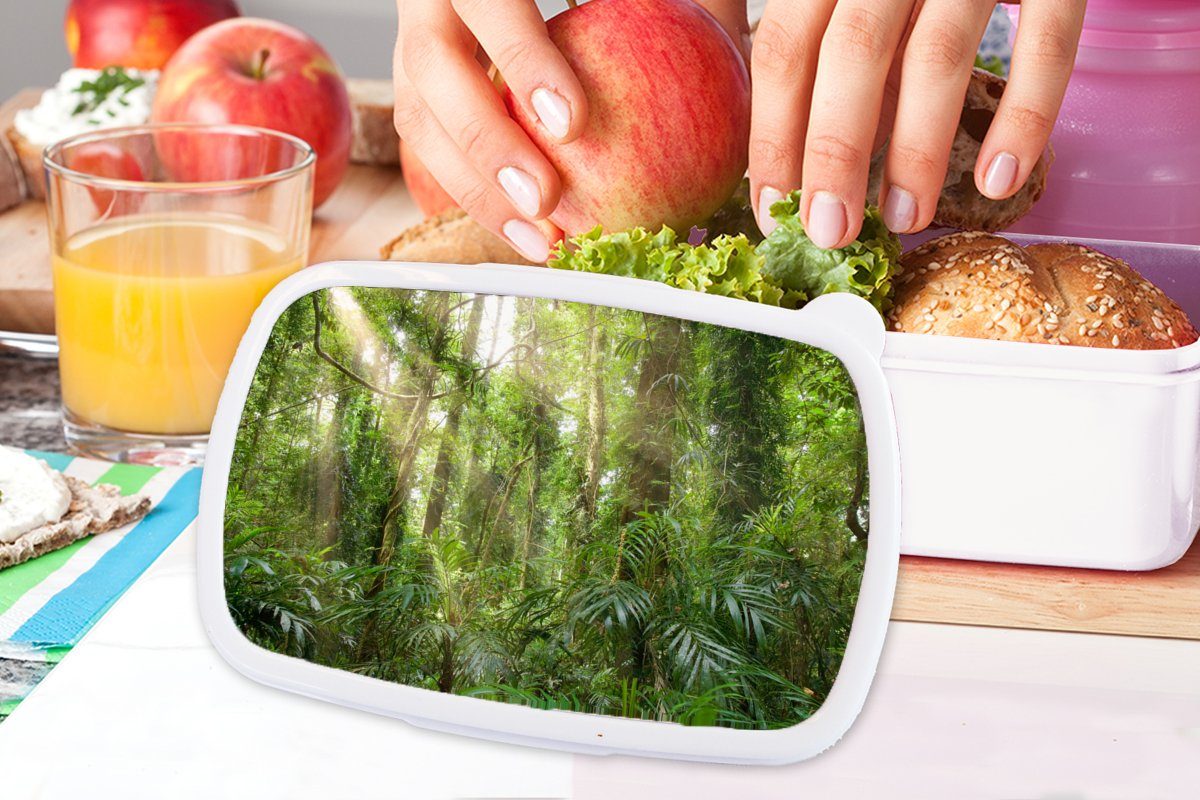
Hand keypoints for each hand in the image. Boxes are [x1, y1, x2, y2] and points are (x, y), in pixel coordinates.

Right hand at [393, 0, 748, 261]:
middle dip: (485, 144)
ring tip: (541, 242)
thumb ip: (676, 6)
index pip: (488, 1)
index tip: (574, 122)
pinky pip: (432, 148)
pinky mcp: (420, 89)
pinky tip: (530, 239)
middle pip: (432, 72)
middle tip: (545, 200)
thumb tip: (736, 63)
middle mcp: (434, 1)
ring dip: (476, 190)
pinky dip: (477, 197)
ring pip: (420, 120)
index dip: (524, 63)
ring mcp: (415, 44)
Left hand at [748, 0, 1085, 246]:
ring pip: (938, 54)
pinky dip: (1024, 117)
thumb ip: (781, 29)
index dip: (773, 132)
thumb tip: (758, 138)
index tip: (773, 205)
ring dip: (918, 150)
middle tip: (831, 231)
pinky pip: (1048, 40)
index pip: (785, 47)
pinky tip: (996, 181)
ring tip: (906, 219)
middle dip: (835, 153)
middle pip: (853, 54)